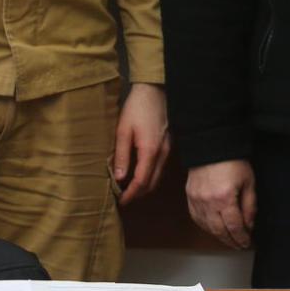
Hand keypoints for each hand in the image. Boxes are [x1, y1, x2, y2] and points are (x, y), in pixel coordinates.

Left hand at [113, 83, 169, 205]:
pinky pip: (161, 166)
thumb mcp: (123, 130)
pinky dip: (151, 175)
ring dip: (145, 185)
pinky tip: (141, 172)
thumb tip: (119, 178)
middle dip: (139, 193)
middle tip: (124, 197)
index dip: (131, 194)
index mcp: (150, 151)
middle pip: (152, 183)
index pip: (141, 182)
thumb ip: (121, 155)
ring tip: (130, 187)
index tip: (121, 201)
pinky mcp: (170, 144)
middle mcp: (163, 153)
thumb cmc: (137, 107)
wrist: (155, 89)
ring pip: (158, 176)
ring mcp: (169, 149)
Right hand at [185, 158, 255, 250]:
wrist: (212, 145)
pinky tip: (213, 229)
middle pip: (220, 231)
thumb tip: (249, 225)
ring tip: (228, 240)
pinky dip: (206, 227)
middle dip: (231, 241)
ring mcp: (197, 200)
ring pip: (207, 227)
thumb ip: (250, 205)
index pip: (234, 227)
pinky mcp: (190, 197)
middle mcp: (209, 202)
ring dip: (219, 236)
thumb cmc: (232, 161)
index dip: (242, 238)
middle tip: (239, 245)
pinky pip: (197, 218)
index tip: (247, 243)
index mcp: (225, 198)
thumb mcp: (248, 182)